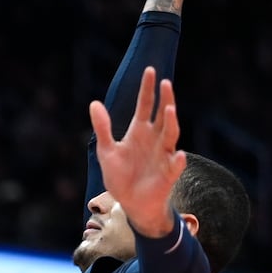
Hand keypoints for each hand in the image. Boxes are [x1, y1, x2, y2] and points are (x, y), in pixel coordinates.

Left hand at [88, 67, 186, 237]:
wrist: (130, 202)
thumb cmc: (120, 175)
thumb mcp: (106, 150)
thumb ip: (103, 127)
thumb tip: (94, 103)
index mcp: (139, 132)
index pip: (145, 106)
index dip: (147, 89)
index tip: (150, 70)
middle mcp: (154, 139)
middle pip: (162, 115)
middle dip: (164, 99)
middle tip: (165, 82)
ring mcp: (163, 155)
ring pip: (171, 135)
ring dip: (170, 122)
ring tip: (168, 109)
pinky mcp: (167, 174)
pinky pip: (174, 166)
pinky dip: (177, 161)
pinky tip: (177, 154)